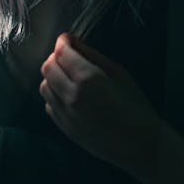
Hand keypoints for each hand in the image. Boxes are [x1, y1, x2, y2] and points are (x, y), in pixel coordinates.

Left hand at [39, 33, 160, 179]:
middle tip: (69, 57)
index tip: (68, 39)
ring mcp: (66, 114)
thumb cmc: (135, 105)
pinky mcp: (64, 129)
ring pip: (44, 86)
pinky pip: (49, 105)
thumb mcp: (119, 73)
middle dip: (56, 57)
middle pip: (48, 68)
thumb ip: (93, 55)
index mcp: (87, 79)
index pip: (61, 53)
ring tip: (68, 76)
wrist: (140, 145)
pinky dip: (54, 96)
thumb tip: (73, 42)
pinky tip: (69, 95)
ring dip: (53, 77)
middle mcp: (71, 96)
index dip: (62, 42)